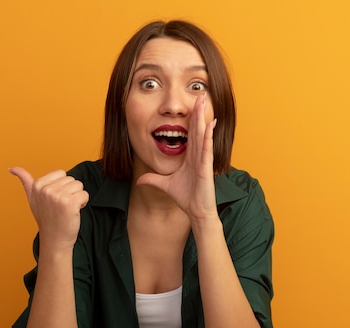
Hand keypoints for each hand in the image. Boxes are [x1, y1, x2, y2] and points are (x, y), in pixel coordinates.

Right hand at [9, 167, 88, 250]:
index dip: (62, 186)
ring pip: (79, 185)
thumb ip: (25, 180)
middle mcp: (46, 189)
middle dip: (70, 192)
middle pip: (71, 179)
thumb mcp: (32, 197)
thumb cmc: (46, 217)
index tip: (55, 199)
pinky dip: (83, 203)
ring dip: (77, 197)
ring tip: (67, 209)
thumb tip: (11, 168)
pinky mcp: (70, 203)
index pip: (61, 173)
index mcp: (37, 185)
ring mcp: (58, 196)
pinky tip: (73, 212)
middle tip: (61, 206)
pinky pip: (85, 194)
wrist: (54, 239)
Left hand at [137, 93, 217, 221]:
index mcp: (190, 156)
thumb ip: (153, 180)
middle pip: (197, 128)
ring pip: (202, 134)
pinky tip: (209, 123)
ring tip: (204, 102)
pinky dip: (208, 136)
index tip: (191, 104)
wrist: (196, 212)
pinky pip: (206, 148)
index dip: (190, 118)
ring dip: (203, 117)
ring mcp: (203, 160)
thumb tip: (140, 180)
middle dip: (198, 111)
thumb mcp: (164, 185)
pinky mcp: (206, 167)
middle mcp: (198, 155)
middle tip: (200, 94)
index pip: (190, 133)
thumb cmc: (186, 197)